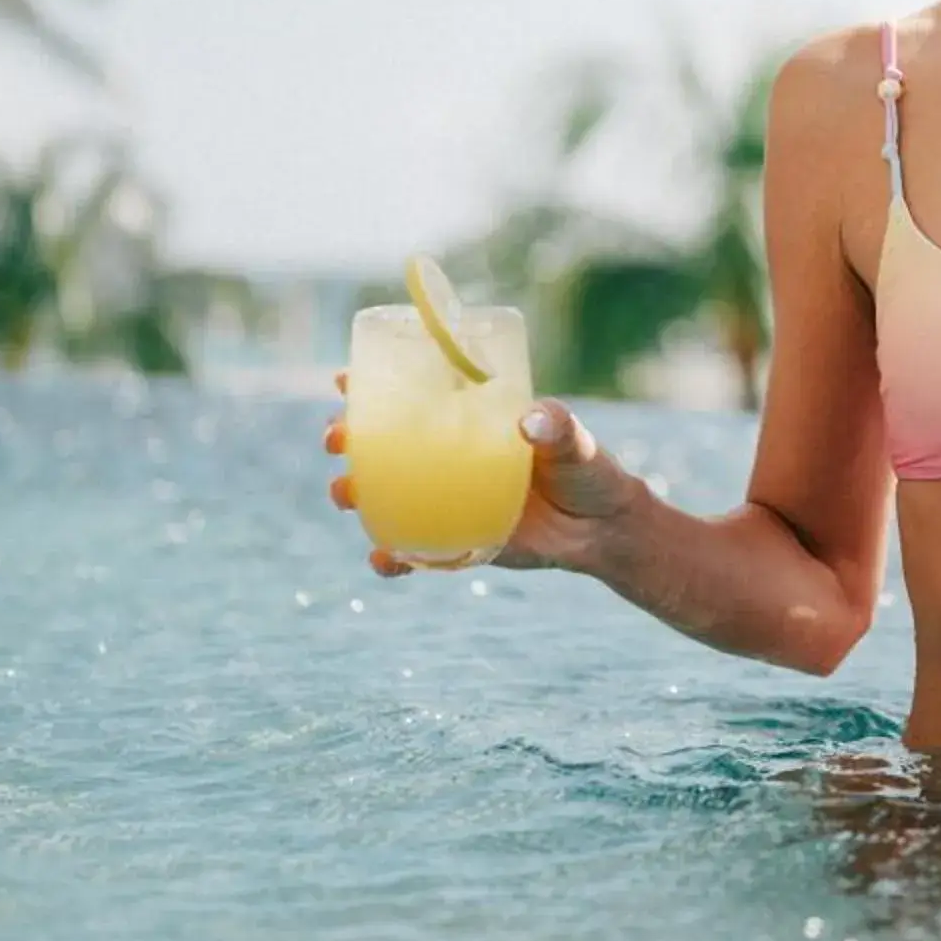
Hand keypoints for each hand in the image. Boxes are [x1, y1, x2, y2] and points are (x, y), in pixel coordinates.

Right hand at [325, 372, 648, 578]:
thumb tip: (530, 421)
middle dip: (348, 439)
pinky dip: (392, 557)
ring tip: (347, 492)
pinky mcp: (458, 540)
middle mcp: (451, 458)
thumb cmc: (588, 470)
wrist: (603, 529)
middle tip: (338, 437)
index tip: (344, 380)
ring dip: (356, 493)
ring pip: (386, 496)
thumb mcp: (576, 441)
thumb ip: (557, 427)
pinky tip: (382, 559)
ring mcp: (450, 500)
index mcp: (470, 422)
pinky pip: (414, 550)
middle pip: (383, 445)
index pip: (414, 396)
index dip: (372, 386)